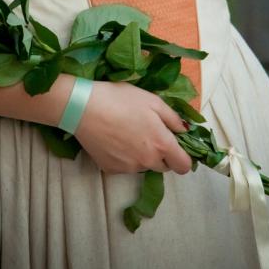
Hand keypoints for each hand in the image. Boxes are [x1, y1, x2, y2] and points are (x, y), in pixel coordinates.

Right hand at [74, 80, 192, 174]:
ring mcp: (129, 168)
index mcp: (161, 144)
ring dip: (143, 155)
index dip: (183, 157)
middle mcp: (147, 161)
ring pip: (144, 166)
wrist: (83, 108)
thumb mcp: (152, 101)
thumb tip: (184, 131)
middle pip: (164, 166)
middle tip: (149, 133)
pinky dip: (125, 157)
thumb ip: (173, 118)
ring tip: (128, 133)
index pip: (184, 166)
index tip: (176, 146)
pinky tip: (115, 140)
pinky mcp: (111, 170)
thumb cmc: (120, 99)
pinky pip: (126, 167)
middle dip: (162, 154)